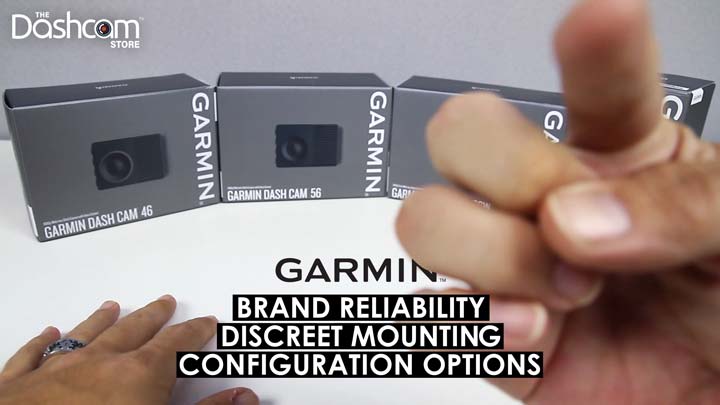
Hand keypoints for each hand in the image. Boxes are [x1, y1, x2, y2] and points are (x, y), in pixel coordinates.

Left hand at [0, 296, 258, 404]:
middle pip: (133, 331)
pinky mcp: (17, 387)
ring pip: (85, 336)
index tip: (205, 322)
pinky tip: (48, 332)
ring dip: (101, 320)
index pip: (176, 344)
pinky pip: (32, 356)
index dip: (194, 332)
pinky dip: (41, 343)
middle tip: (165, 302)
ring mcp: (56, 371)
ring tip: (111, 306)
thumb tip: (243, 397)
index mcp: (139, 374)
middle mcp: (99, 362)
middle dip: (152, 317)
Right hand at [396, 0, 719, 402]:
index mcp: (623, 157)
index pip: (600, 82)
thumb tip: (573, 217)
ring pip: (426, 219)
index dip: (593, 47)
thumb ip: (679, 207)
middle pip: (462, 132)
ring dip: (494, 255)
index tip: (601, 19)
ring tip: (567, 293)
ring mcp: (512, 265)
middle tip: (569, 221)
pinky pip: (439, 313)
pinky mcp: (493, 334)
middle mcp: (550, 200)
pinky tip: (535, 332)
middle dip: (508, 170)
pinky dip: (482, 325)